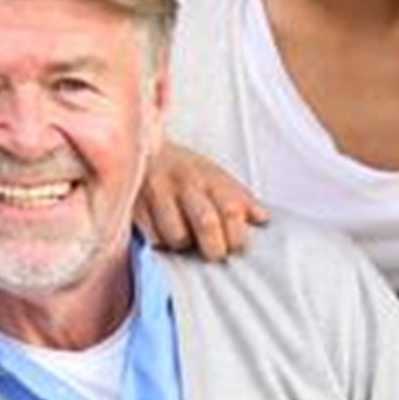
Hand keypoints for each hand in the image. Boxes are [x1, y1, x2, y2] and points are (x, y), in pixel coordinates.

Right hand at [134, 142, 266, 260]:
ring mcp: (158, 193)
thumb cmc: (184, 169)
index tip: (236, 247)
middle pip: (207, 223)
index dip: (236, 235)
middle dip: (214, 248)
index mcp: (210, 177)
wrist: (142, 145)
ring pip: (177, 235)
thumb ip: (239, 198)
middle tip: (214, 253)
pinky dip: (160, 242)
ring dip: (183, 245)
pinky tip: (162, 233)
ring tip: (184, 240)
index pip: (231, 209)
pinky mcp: (135, 205)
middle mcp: (186, 183)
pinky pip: (152, 237)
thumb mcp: (215, 176)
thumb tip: (263, 218)